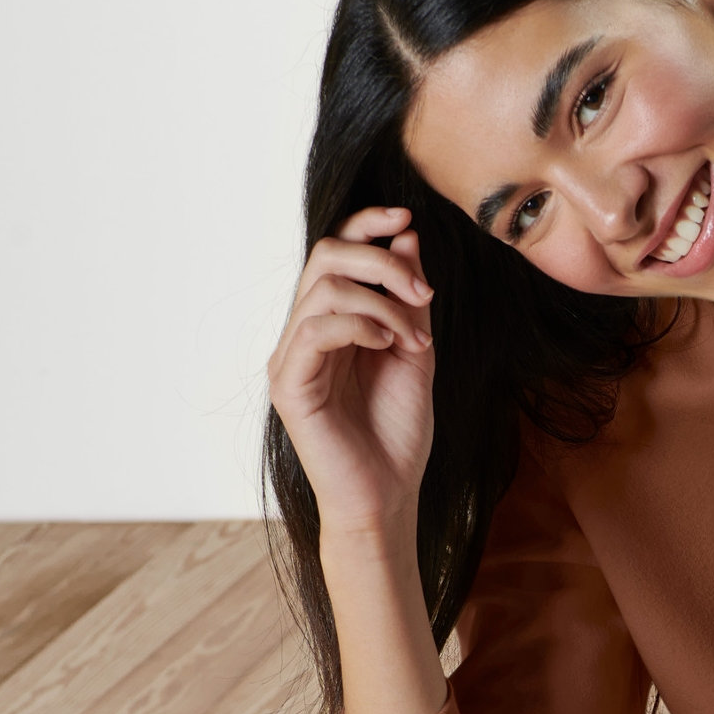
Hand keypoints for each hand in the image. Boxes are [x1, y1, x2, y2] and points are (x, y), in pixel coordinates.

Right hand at [267, 206, 435, 539]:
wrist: (388, 495)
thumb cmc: (398, 433)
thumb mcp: (416, 353)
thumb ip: (410, 300)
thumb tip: (408, 236)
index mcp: (332, 323)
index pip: (336, 252)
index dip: (366, 225)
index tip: (407, 218)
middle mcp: (304, 333)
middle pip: (326, 255)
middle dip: (381, 262)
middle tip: (424, 294)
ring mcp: (292, 358)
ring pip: (324, 289)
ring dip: (383, 304)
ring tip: (415, 341)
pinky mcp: (289, 385)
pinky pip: (315, 330)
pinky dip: (360, 326)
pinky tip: (389, 347)